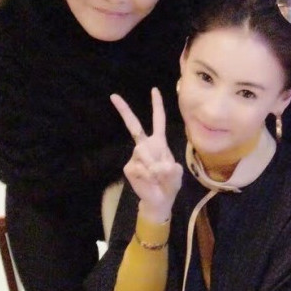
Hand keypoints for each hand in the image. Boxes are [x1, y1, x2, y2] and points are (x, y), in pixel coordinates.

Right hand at [111, 89, 182, 222]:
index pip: (158, 121)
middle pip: (134, 125)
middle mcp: (145, 146)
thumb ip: (172, 170)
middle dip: (124, 110)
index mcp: (159, 142)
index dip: (157, 106)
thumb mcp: (177, 175)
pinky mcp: (129, 168)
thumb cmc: (170, 184)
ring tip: (158, 176)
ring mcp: (136, 156)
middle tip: (113, 96)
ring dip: (154, 166)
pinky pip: (140, 167)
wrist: (160, 200)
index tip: (154, 90)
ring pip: (143, 151)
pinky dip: (148, 176)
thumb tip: (158, 167)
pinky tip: (150, 181)